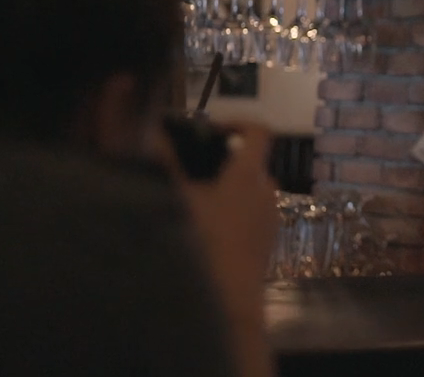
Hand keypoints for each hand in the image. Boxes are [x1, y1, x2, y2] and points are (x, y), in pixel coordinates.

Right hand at [174, 121, 277, 376]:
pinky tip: (202, 230)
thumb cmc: (204, 243)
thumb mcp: (178, 199)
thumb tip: (154, 132)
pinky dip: (231, 212)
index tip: (209, 129)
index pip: (259, 130)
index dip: (237, 121)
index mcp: (250, 174)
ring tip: (189, 201)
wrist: (229, 303)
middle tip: (187, 169)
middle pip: (250, 162)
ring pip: (248, 191)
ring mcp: (270, 218)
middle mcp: (267, 191)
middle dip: (221, 160)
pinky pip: (250, 215)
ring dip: (224, 189)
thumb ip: (166, 162)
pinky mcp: (266, 242)